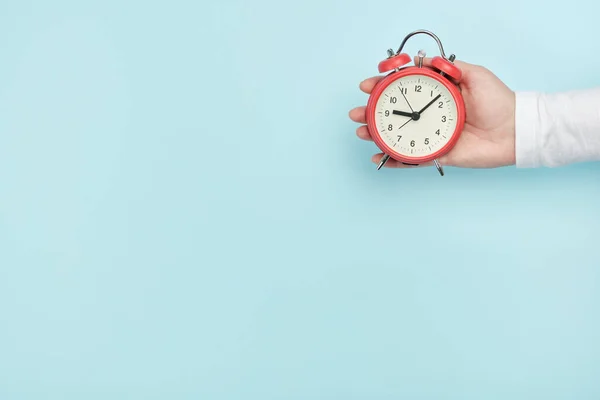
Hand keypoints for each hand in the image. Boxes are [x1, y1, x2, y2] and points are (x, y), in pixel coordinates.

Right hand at [349, 57, 515, 168]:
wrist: (515, 131)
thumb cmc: (498, 102)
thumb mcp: (474, 74)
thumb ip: (448, 67)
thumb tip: (422, 59)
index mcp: (436, 96)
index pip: (403, 91)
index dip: (383, 88)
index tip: (367, 86)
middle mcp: (430, 116)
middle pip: (394, 116)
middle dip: (371, 114)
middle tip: (356, 114)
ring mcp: (431, 136)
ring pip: (397, 137)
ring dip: (377, 136)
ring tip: (362, 132)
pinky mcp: (437, 155)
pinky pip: (411, 159)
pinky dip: (394, 160)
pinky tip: (379, 158)